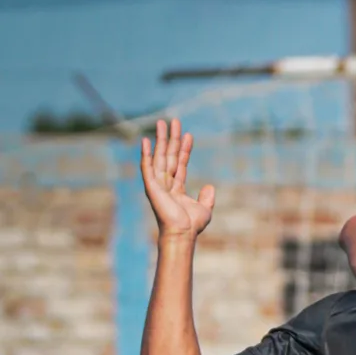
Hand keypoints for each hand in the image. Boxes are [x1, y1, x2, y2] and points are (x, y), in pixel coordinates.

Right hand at [140, 118, 214, 239]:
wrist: (182, 233)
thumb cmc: (192, 225)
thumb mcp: (205, 210)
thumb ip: (207, 198)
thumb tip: (210, 187)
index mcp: (177, 187)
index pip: (181, 163)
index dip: (185, 149)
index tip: (188, 135)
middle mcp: (166, 183)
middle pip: (169, 155)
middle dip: (172, 138)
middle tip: (174, 121)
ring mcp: (157, 183)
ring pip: (159, 156)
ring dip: (160, 140)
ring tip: (162, 123)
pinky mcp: (151, 186)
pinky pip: (147, 167)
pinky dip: (146, 154)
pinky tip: (146, 141)